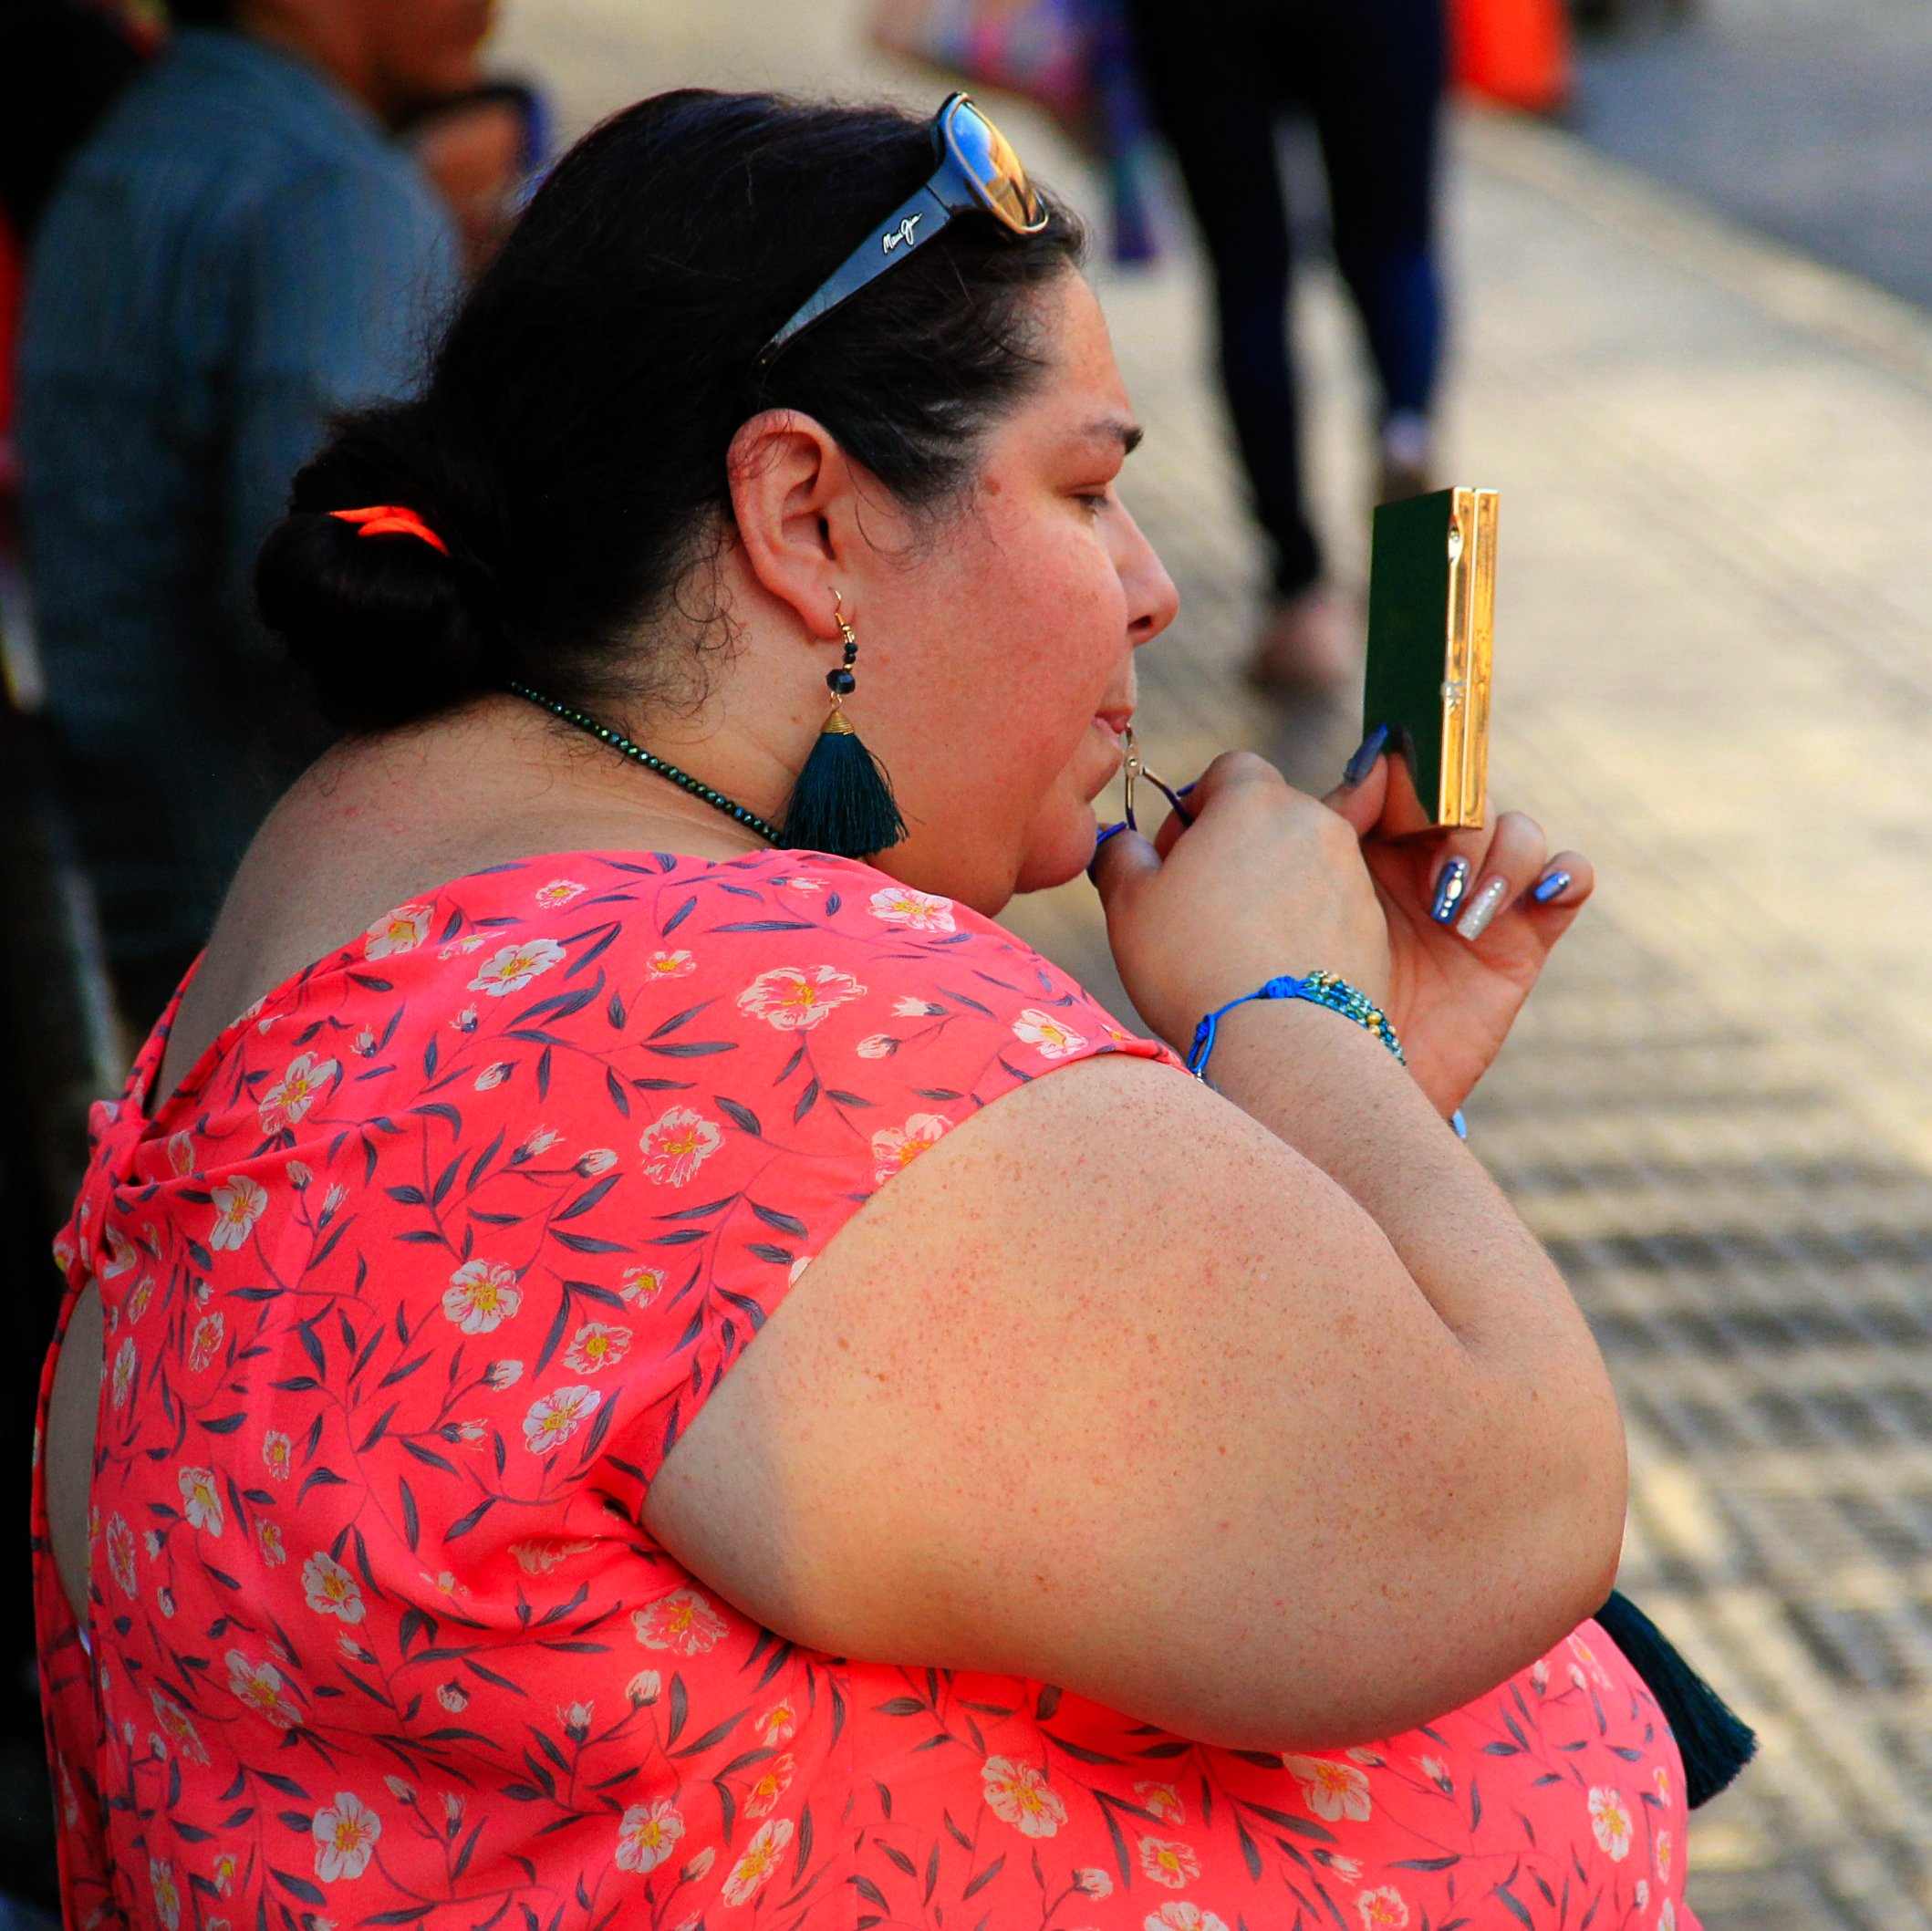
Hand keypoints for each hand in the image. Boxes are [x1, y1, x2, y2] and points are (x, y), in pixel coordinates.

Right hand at [1090, 751, 1390, 1056]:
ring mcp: (1352, 873)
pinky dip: (1302, 926)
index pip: (1226, 770)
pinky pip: (1328, 908)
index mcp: (1254, 799)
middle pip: (1268, 815)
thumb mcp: (1129, 903)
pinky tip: (1271, 972)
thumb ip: (1120, 853)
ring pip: (1301, 862)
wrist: (1284, 1040)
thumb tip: (1122, 843)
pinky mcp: (1372, 924)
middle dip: (1234, 847)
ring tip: (1235, 947)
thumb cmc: (1194, 962)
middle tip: (1198, 905)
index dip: (1194, 807)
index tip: (1173, 858)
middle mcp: (1314, 821)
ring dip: (1270, 887)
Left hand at [1323, 749, 1592, 1112]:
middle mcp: (1427, 866)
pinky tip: (1540, 895)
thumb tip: (1376, 761)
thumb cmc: (1306, 988)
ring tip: (1461, 918)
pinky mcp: (1521, 940)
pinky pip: (1570, 877)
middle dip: (1456, 830)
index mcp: (1370, 845)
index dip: (1413, 784)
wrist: (1339, 1081)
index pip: (1413, 782)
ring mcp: (1479, 901)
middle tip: (1434, 884)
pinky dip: (1564, 873)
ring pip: (1518, 832)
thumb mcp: (1311, 892)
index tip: (1394, 805)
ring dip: (1499, 861)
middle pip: (1471, 801)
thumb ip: (1338, 820)